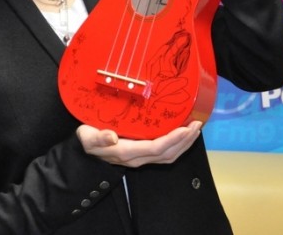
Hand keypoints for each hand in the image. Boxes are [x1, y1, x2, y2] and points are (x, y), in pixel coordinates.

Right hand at [76, 121, 201, 167]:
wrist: (85, 150)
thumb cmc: (87, 139)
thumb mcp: (87, 137)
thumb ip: (98, 138)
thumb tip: (111, 136)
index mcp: (127, 151)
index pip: (156, 148)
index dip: (173, 139)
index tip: (185, 128)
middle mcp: (138, 158)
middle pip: (167, 153)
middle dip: (185, 141)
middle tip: (197, 124)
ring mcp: (141, 158)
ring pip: (169, 155)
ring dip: (184, 144)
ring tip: (195, 129)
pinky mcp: (143, 154)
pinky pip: (165, 153)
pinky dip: (178, 144)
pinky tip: (183, 133)